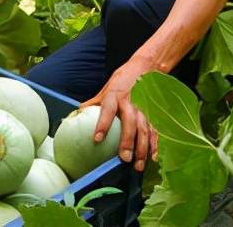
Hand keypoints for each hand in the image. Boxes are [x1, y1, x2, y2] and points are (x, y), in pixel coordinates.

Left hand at [81, 56, 158, 171]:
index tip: (97, 139)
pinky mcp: (153, 114)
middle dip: (127, 141)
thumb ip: (95, 102)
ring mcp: (144, 108)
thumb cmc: (122, 81)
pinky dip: (155, 145)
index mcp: (115, 95)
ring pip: (144, 129)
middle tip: (124, 158)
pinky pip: (155, 131)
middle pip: (130, 123)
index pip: (107, 110)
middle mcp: (131, 102)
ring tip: (137, 165)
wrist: (145, 68)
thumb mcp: (106, 89)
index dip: (103, 124)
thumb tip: (77, 113)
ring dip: (142, 148)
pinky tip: (153, 158)